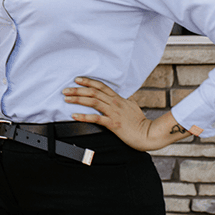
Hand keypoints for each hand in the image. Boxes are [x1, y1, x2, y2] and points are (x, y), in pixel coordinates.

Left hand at [63, 77, 188, 150]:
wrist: (149, 135)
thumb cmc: (140, 122)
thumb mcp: (132, 106)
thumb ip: (123, 101)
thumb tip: (120, 97)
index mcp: (119, 98)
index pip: (101, 86)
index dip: (88, 82)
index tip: (77, 79)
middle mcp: (115, 103)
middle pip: (94, 92)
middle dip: (78, 90)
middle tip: (65, 90)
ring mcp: (114, 113)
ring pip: (93, 102)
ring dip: (78, 99)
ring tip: (67, 99)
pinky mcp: (114, 124)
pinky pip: (96, 118)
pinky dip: (84, 116)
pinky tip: (74, 115)